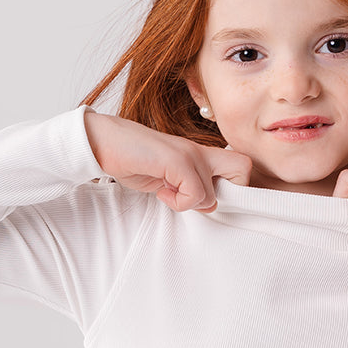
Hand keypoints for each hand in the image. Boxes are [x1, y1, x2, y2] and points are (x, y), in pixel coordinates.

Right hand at [84, 110, 251, 211]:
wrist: (104, 142)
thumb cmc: (134, 160)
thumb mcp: (167, 179)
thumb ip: (188, 188)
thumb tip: (208, 205)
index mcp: (199, 154)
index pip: (239, 166)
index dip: (234, 188)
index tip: (209, 199)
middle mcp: (199, 151)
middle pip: (243, 168)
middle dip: (229, 193)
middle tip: (197, 197)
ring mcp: (190, 154)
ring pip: (211, 195)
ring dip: (188, 203)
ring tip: (167, 191)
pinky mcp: (177, 160)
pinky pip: (194, 195)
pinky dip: (177, 202)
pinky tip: (160, 190)